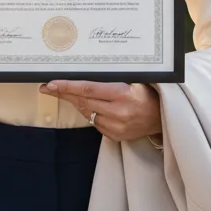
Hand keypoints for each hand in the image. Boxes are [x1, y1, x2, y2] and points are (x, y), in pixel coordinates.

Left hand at [38, 80, 162, 142]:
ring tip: (67, 93)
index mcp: (123, 94)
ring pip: (86, 112)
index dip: (67, 86)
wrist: (162, 117)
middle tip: (48, 87)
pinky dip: (90, 112)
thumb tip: (82, 73)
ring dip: (76, 102)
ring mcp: (116, 126)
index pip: (88, 89)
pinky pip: (94, 122)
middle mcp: (119, 112)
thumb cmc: (147, 93)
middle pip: (83, 101)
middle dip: (64, 93)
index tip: (51, 83)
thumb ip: (110, 79)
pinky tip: (89, 105)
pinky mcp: (115, 136)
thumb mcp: (133, 79)